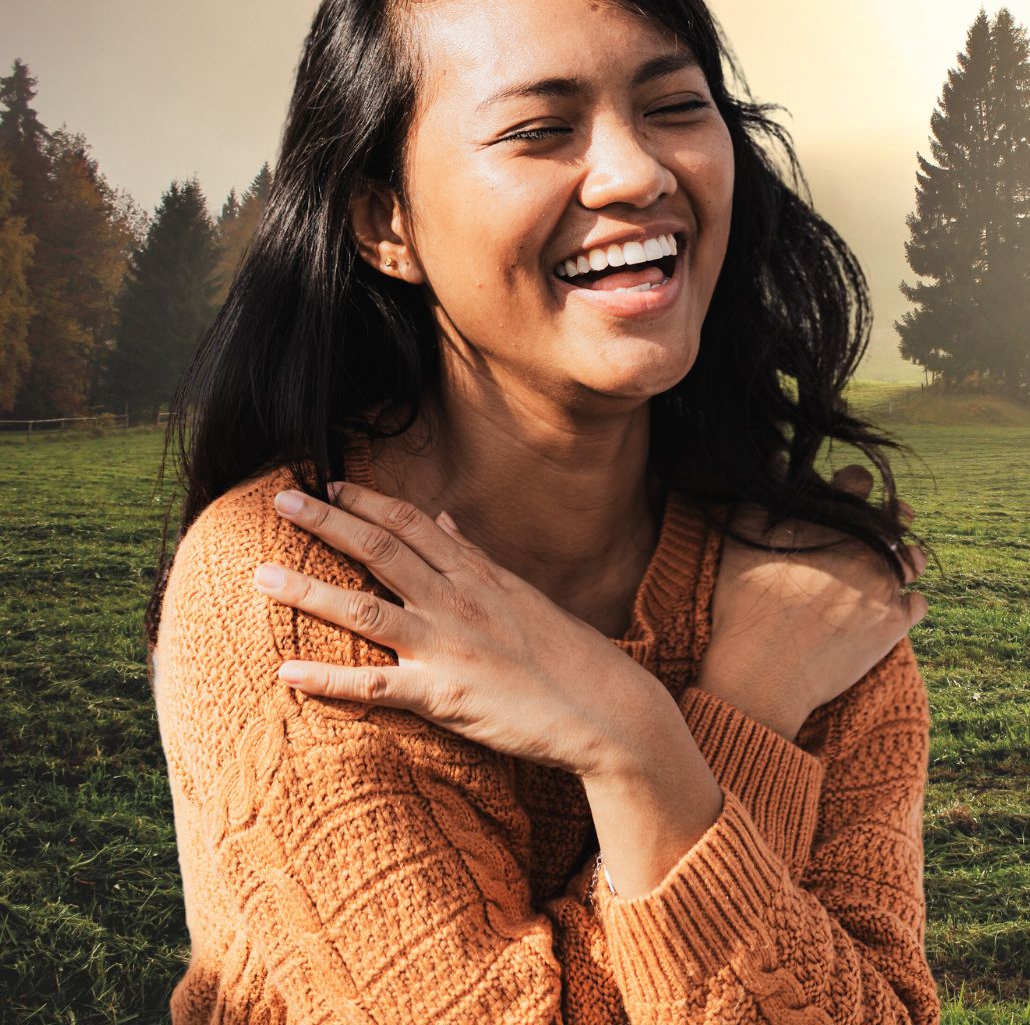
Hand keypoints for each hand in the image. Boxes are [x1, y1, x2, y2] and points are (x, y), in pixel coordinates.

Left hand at [256, 481, 667, 778]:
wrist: (607, 709)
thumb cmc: (569, 654)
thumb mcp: (524, 595)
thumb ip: (477, 559)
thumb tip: (446, 521)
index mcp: (480, 575)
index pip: (414, 525)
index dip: (368, 501)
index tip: (330, 483)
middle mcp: (460, 602)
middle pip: (381, 552)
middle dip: (327, 522)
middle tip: (281, 498)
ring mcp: (450, 647)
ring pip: (365, 610)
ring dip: (309, 590)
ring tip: (260, 572)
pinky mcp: (445, 696)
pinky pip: (376, 687)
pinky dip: (329, 680)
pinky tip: (286, 672)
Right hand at [701, 465, 927, 739]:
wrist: (763, 672)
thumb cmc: (746, 604)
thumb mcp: (744, 539)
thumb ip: (764, 495)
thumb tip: (780, 458)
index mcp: (836, 522)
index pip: (859, 484)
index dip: (856, 484)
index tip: (851, 491)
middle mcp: (868, 548)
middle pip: (896, 520)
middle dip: (890, 518)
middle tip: (880, 526)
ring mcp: (885, 586)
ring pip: (913, 560)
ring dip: (905, 558)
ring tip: (889, 564)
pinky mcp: (894, 625)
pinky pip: (917, 604)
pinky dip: (908, 602)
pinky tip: (892, 604)